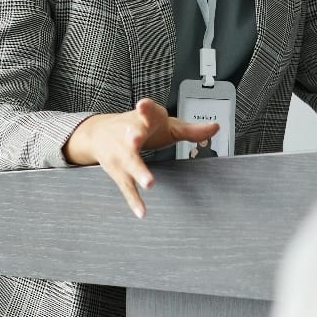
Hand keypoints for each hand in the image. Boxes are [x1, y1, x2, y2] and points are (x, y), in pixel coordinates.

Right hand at [63, 98, 219, 217]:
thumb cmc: (141, 126)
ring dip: (138, 172)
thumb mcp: (165, 124)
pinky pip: (126, 187)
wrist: (99, 133)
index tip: (143, 105)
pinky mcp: (118, 171)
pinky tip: (142, 212)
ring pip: (129, 163)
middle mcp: (130, 134)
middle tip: (135, 139)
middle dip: (133, 137)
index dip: (145, 107)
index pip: (145, 111)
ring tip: (149, 182)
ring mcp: (122, 154)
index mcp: (144, 119)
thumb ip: (190, 129)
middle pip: (132, 135)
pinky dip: (134, 200)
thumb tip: (216, 127)